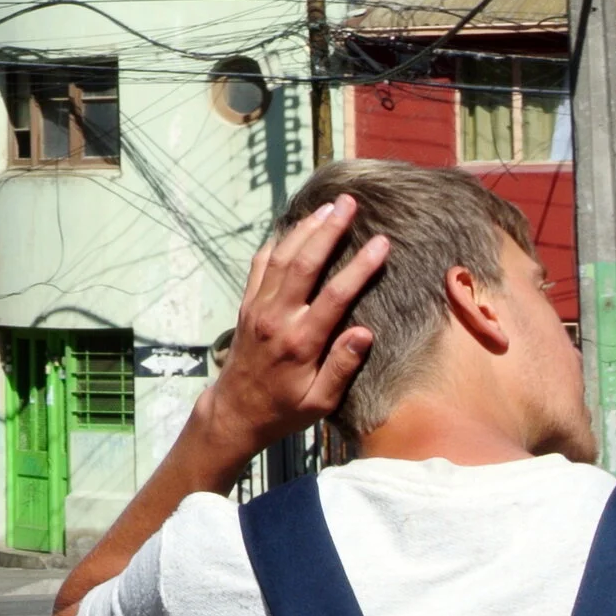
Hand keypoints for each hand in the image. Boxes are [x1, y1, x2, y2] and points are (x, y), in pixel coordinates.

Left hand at [199, 193, 386, 456]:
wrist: (234, 412)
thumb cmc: (284, 410)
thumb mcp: (320, 402)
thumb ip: (343, 367)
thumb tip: (365, 332)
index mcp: (301, 342)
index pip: (335, 295)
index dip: (360, 267)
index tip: (381, 242)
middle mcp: (277, 318)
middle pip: (303, 263)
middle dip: (327, 229)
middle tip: (348, 203)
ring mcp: (257, 308)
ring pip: (280, 257)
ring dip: (303, 229)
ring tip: (326, 207)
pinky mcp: (246, 305)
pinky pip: (259, 266)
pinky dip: (275, 243)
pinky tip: (292, 228)